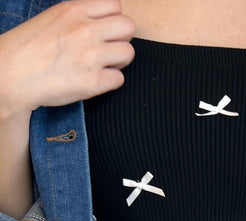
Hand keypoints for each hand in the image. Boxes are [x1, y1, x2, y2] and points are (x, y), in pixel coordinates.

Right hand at [0, 0, 134, 116]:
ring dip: (119, 61)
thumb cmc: (29, 49)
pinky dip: (110, 82)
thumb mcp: (53, 18)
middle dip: (122, 39)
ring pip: (128, 53)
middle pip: (128, 27)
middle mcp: (85, 30)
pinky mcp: (93, 82)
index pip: (115, 6)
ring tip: (102, 66)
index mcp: (74, 10)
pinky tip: (95, 81)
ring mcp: (91, 56)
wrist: (11, 74)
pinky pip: (119, 79)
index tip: (106, 31)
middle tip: (109, 50)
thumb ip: (79, 17)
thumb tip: (102, 22)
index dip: (114, 21)